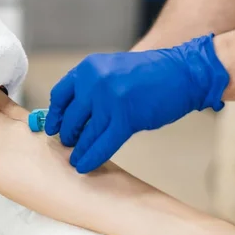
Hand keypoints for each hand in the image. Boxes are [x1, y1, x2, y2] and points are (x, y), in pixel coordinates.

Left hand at [45, 34, 229, 172]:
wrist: (182, 73)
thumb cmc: (149, 74)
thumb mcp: (111, 69)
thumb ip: (91, 87)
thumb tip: (72, 114)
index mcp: (88, 68)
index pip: (60, 95)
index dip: (55, 115)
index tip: (53, 127)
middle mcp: (94, 82)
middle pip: (71, 117)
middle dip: (68, 134)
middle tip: (67, 144)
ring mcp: (109, 100)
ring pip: (85, 133)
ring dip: (78, 150)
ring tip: (74, 159)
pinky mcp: (126, 118)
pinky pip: (102, 144)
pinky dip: (92, 157)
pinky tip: (84, 166)